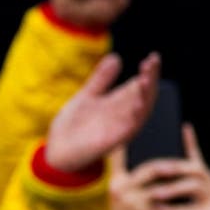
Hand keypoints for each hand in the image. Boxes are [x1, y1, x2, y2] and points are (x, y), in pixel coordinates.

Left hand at [44, 51, 160, 172]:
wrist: (57, 152)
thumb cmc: (74, 125)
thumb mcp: (87, 95)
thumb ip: (101, 78)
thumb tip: (115, 57)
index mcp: (121, 102)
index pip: (140, 84)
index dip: (149, 71)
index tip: (153, 57)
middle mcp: (125, 114)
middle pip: (145, 94)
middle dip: (151, 79)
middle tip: (152, 63)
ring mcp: (121, 127)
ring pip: (141, 111)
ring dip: (146, 96)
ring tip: (146, 79)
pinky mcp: (113, 141)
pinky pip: (129, 130)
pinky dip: (135, 117)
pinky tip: (137, 104)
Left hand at [145, 124, 209, 209]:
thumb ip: (170, 208)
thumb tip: (148, 200)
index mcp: (209, 186)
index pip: (198, 160)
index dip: (191, 143)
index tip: (184, 126)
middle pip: (195, 168)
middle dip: (173, 166)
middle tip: (151, 168)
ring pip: (194, 184)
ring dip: (171, 188)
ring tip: (151, 193)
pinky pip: (193, 209)